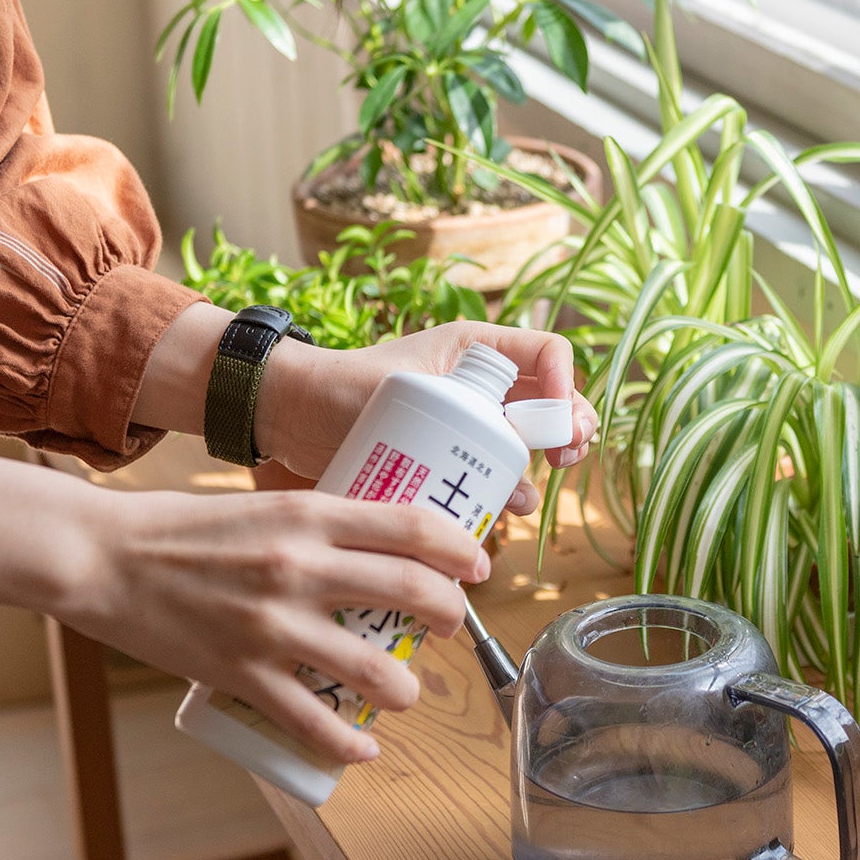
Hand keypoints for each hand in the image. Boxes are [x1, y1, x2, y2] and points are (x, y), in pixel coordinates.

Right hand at [0, 447, 489, 763]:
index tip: (476, 564)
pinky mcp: (242, 674)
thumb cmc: (182, 527)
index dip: (459, 548)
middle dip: (451, 616)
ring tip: (408, 689)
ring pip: (377, 670)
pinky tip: (365, 748)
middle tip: (452, 625)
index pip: (411, 527)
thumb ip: (319, 523)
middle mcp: (300, 567)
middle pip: (412, 592)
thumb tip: (377, 546)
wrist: (102, 558)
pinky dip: (350, 745)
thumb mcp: (264, 503)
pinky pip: (315, 723)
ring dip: (409, 688)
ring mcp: (272, 626)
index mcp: (308, 513)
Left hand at [255, 323, 597, 513]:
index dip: (566, 386)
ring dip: (537, 469)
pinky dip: (504, 490)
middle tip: (563, 461)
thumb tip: (515, 450)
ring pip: (527, 441)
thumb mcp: (408, 390)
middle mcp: (480, 381)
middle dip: (568, 431)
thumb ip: (459, 408)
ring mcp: (468, 418)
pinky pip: (494, 470)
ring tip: (521, 498)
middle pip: (551, 401)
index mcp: (476, 348)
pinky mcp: (450, 453)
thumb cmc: (340, 389)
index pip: (549, 354)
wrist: (292, 416)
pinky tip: (500, 512)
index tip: (559, 426)